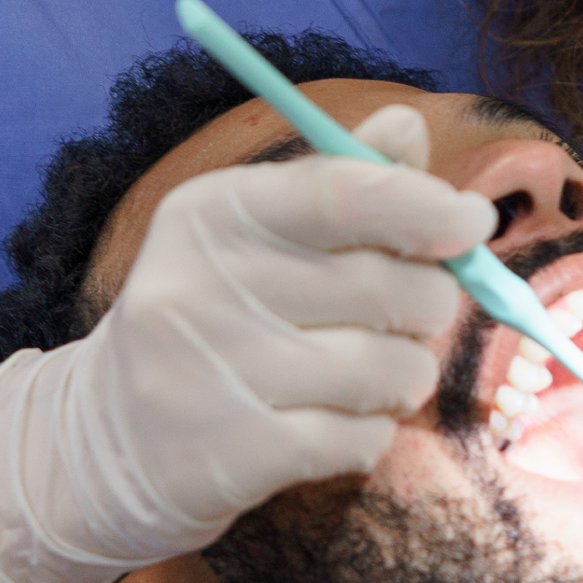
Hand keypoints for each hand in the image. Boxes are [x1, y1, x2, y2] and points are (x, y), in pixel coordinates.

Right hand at [0, 106, 496, 582]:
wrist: (109, 441)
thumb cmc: (214, 317)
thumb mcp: (257, 236)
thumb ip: (340, 181)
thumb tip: (408, 126)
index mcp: (211, 211)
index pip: (342, 192)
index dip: (426, 205)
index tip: (474, 222)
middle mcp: (200, 285)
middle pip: (388, 284)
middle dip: (427, 304)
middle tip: (406, 316)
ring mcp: (210, 375)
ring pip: (388, 369)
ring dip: (401, 378)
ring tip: (365, 379)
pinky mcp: (228, 456)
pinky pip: (362, 440)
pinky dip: (369, 435)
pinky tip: (331, 427)